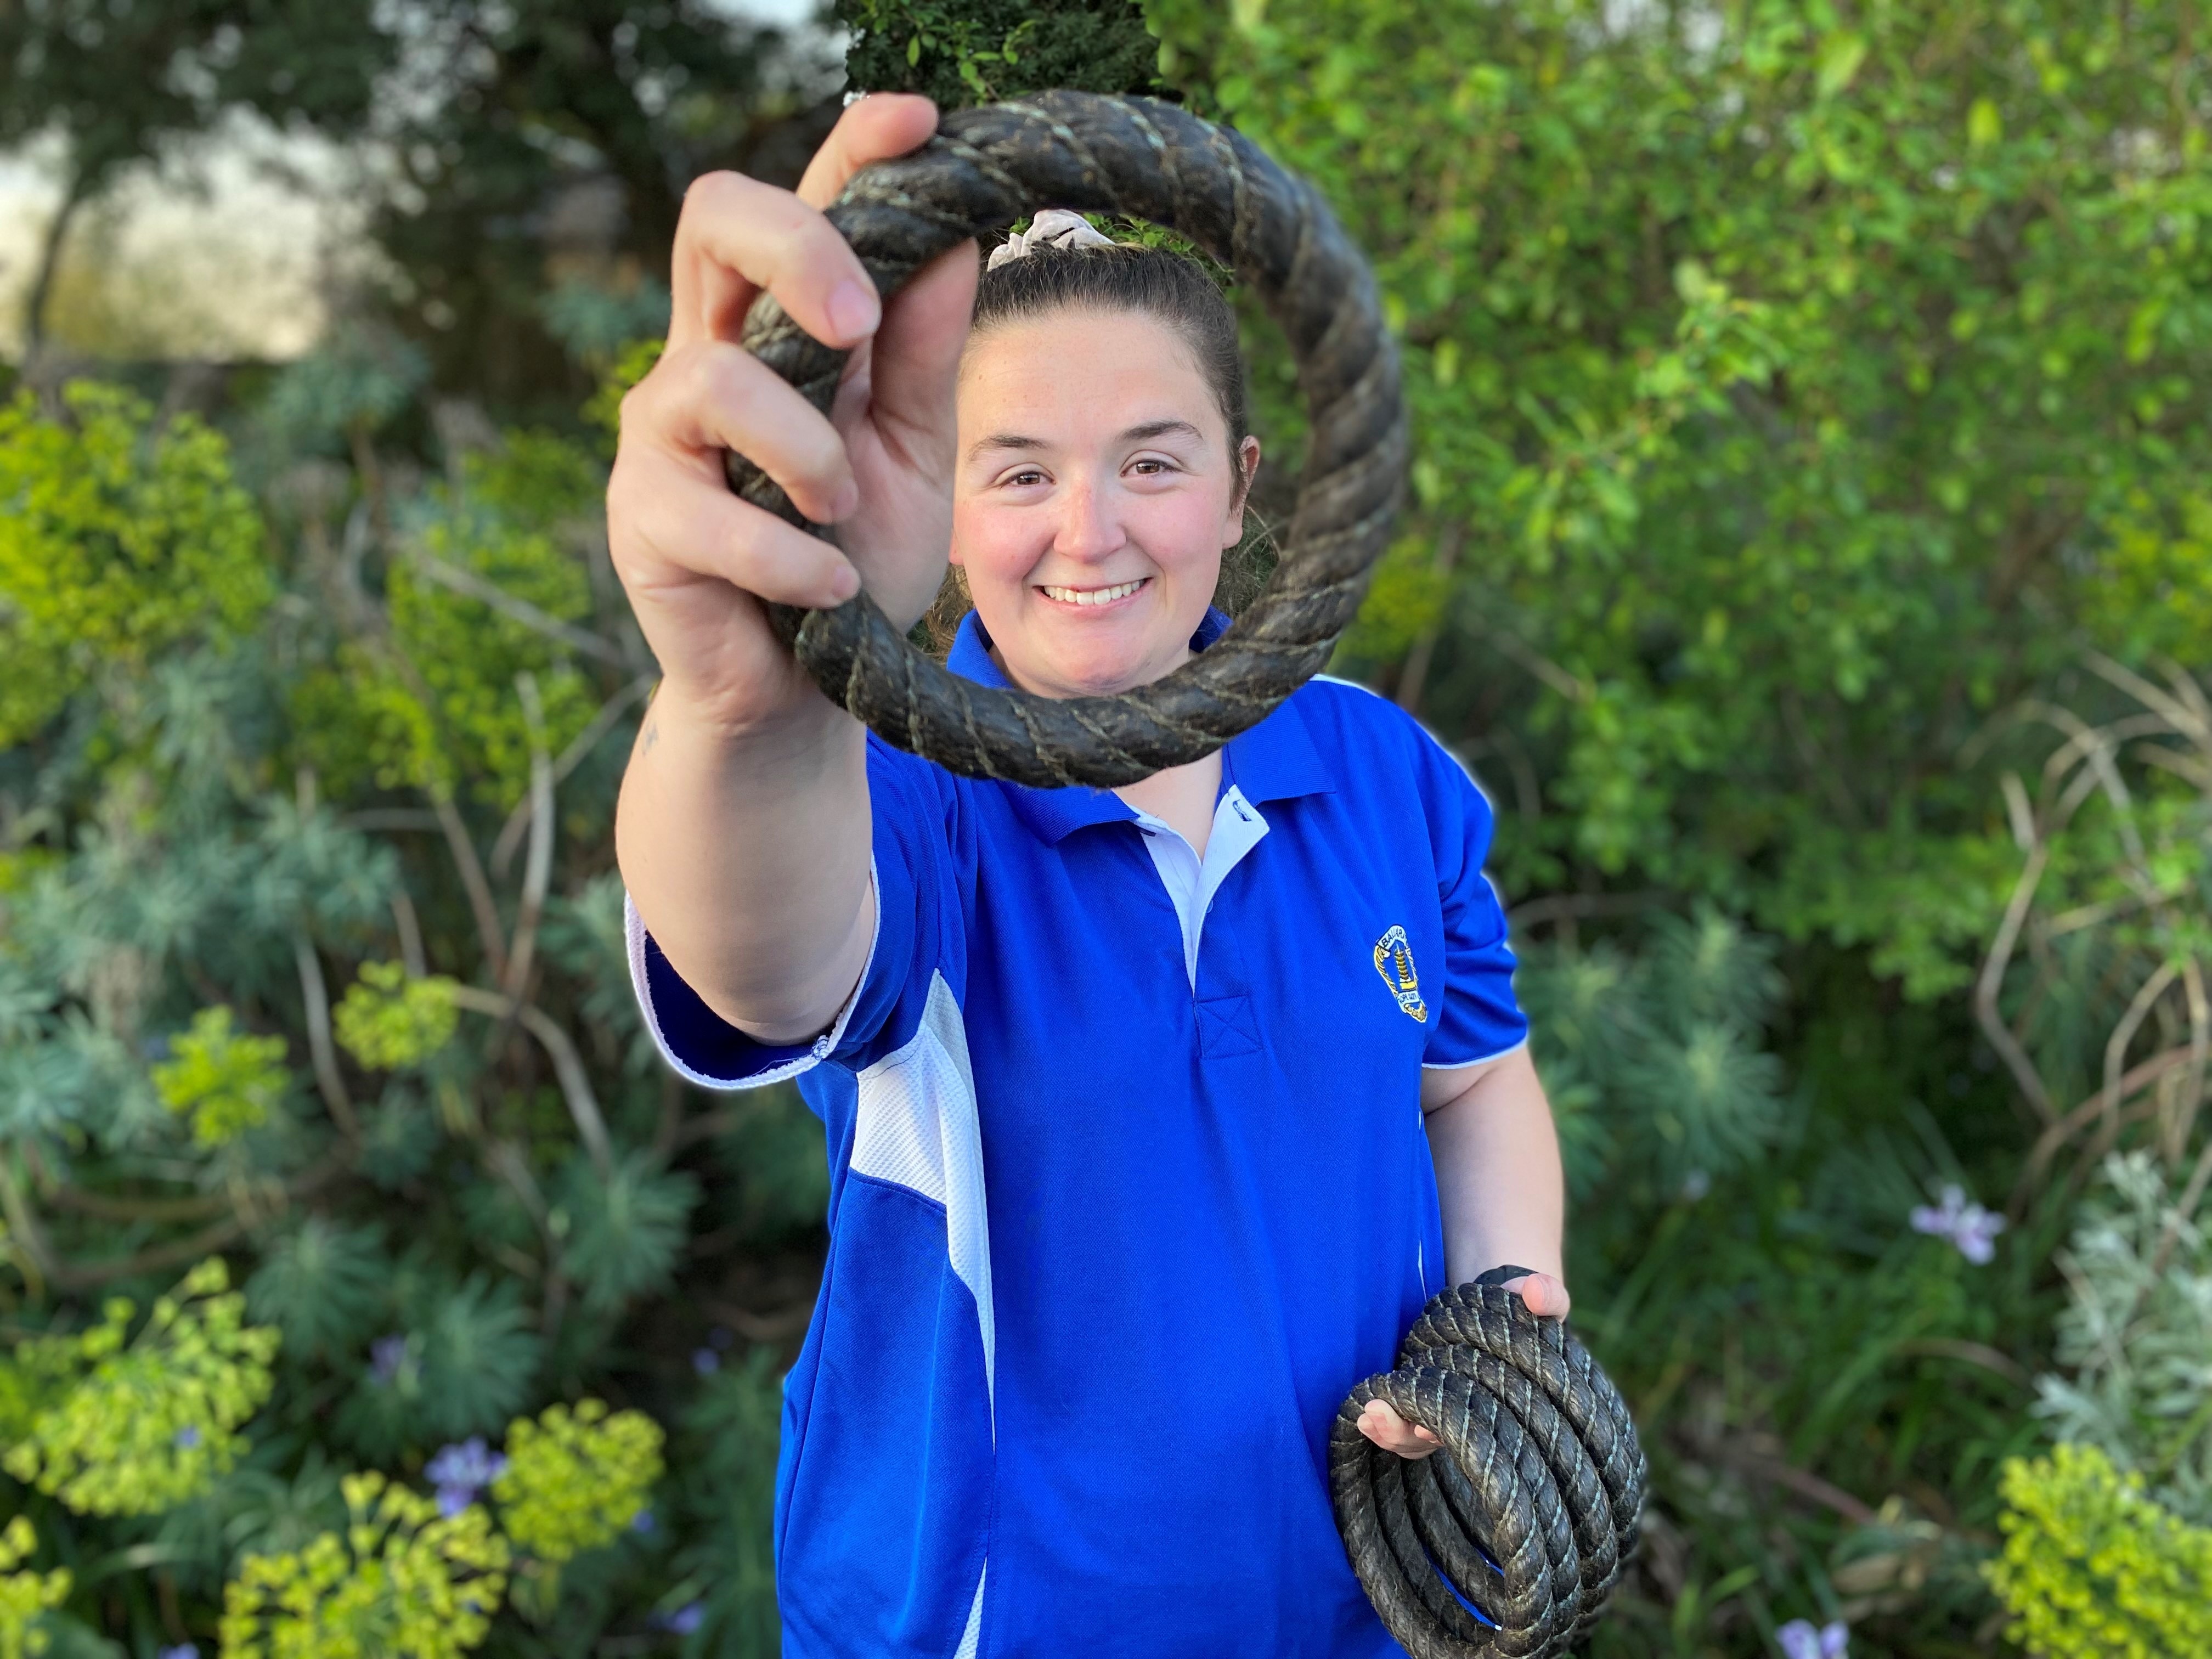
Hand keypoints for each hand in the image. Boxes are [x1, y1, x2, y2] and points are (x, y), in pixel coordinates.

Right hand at [606, 93, 978, 729]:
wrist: (804, 685)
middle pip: (714, 222)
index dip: (851, 149)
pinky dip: (791, 558)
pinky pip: (715, 513)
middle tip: (857, 322)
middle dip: (795, 248)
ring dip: (805, 454)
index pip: (802, 204)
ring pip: (716, 377)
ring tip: (842, 514)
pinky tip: (827, 587)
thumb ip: (926, 356)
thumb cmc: (854, 555)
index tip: (917, 119)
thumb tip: (959, 242)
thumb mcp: (915, 452)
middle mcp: (709, 353)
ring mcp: (662, 430)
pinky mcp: (640, 513)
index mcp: (782, 326)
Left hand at [1355, 1272, 1571, 1459]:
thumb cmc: (1528, 1308)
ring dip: (1388, 1429)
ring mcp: (1445, 1405)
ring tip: (1365, 1414)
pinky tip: (1362, 1410)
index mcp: (1502, 1402)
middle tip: (1377, 1415)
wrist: (1507, 1302)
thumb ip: (1546, 1296)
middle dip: (1403, 1434)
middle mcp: (1472, 1412)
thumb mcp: (1544, 1299)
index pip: (1476, 1429)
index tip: (1425, 1428)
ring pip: (1413, 1436)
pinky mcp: (1423, 1391)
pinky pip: (1402, 1418)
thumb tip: (1532, 1290)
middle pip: (1435, 1438)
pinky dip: (1382, 1418)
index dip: (1448, 1430)